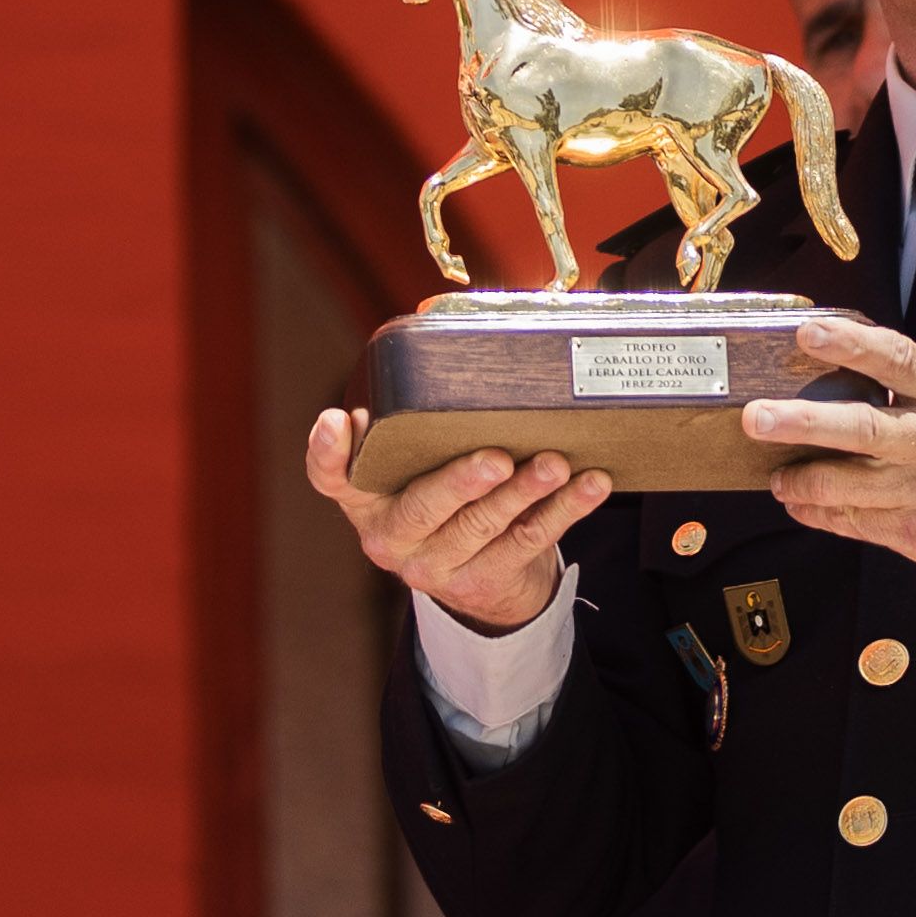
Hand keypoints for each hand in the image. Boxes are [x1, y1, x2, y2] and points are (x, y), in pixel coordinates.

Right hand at [303, 408, 610, 633]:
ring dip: (523, 492)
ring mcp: (437, 565)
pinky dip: (564, 510)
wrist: (480, 579)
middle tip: (495, 458)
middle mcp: (392, 537)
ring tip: (554, 464)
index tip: (339, 420)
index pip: (331, 477)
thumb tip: (448, 336)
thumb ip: (421, 424)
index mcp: (365, 500)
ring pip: (483, 527)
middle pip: (422, 508)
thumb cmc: (446, 498)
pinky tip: (588, 484)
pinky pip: (529, 541)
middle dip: (460, 482)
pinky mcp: (485, 580)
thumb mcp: (419, 467)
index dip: (327, 451)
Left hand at [744, 314, 915, 594]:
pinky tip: (800, 504)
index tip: (809, 333)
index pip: (897, 360)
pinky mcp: (914, 531)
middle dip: (802, 422)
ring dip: (801, 480)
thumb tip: (843, 368)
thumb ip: (914, 389)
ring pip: (846, 485)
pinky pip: (854, 522)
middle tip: (758, 417)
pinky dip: (819, 513)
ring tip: (776, 476)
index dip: (851, 343)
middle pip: (861, 427)